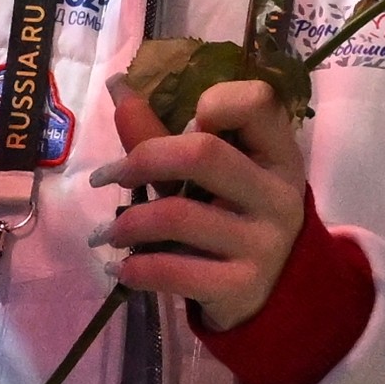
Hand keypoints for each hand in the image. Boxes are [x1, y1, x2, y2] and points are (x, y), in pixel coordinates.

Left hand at [95, 69, 311, 332]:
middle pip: (203, 154)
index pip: (256, 102)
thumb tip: (117, 88)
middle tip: (105, 177)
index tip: (183, 119)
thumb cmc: (238, 218)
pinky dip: (137, 269)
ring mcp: (262, 243)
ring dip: (128, 223)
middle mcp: (278, 194)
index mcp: (277, 153)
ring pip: (177, 216)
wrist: (279, 295)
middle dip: (142, 160)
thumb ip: (167, 133)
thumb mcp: (219, 176)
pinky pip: (174, 271)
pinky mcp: (240, 286)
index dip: (216, 100)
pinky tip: (123, 269)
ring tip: (109, 233)